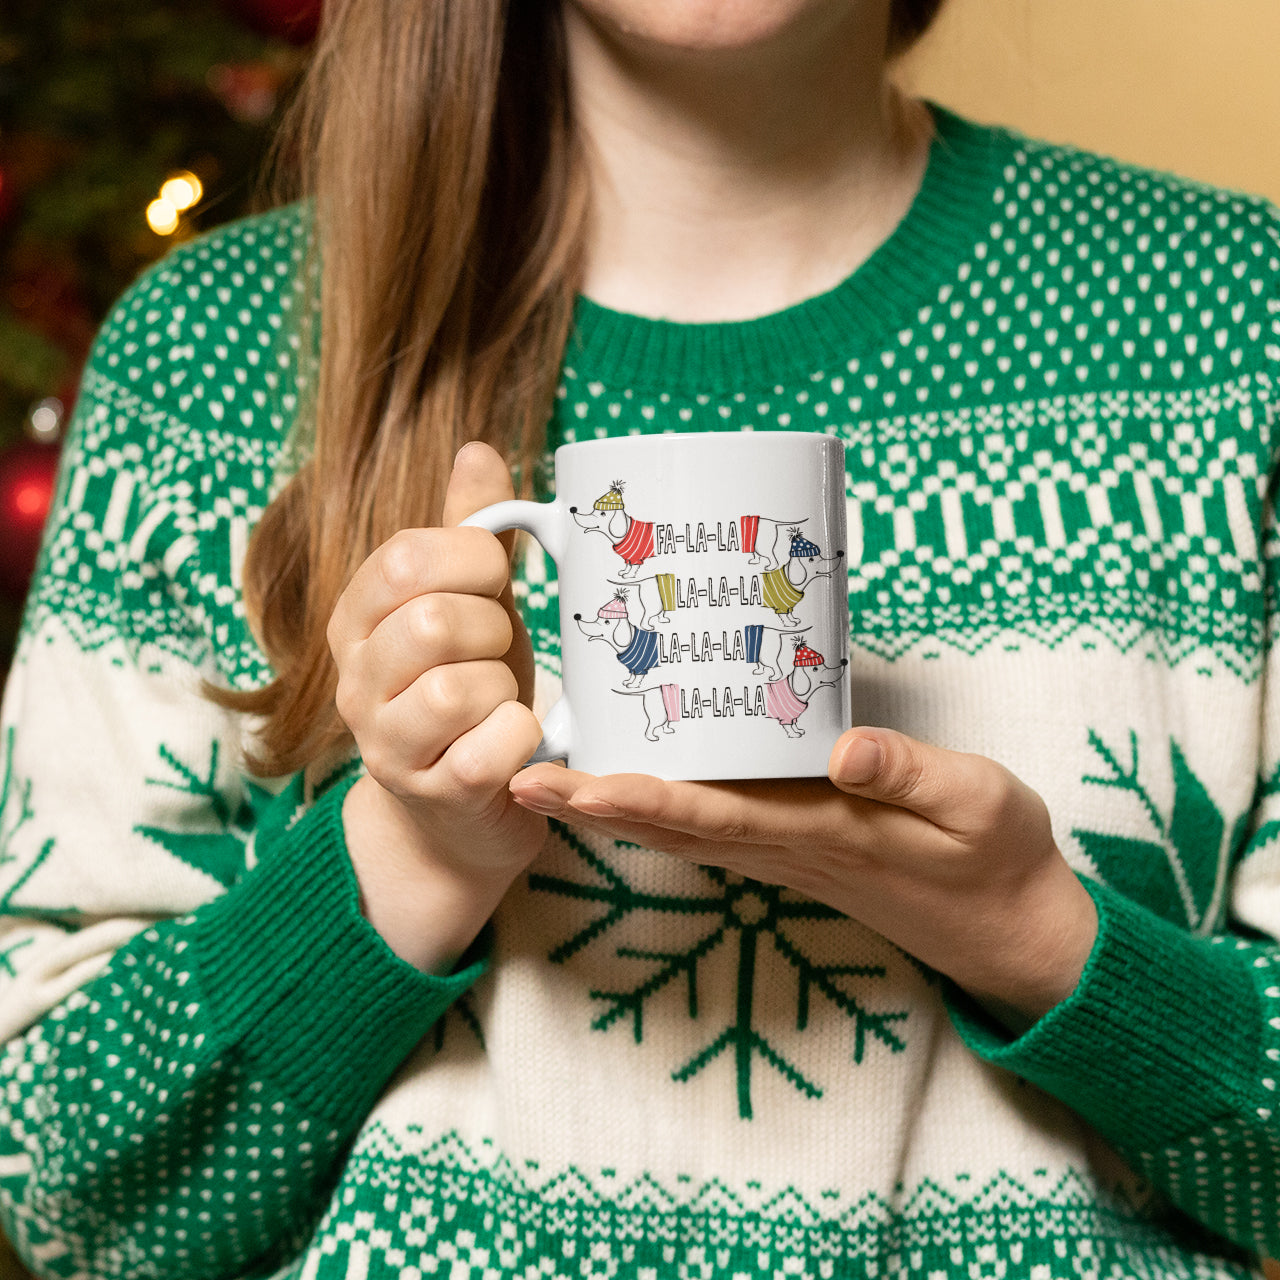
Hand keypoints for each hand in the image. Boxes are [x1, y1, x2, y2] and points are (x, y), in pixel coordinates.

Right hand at [328, 442, 545, 971]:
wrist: (461, 809)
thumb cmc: (470, 691)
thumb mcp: (471, 603)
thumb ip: (470, 531)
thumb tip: (477, 449)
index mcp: (358, 618)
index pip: (403, 559)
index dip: (472, 560)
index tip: (495, 582)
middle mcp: (355, 680)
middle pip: (432, 621)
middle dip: (492, 630)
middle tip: (499, 652)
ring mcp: (385, 744)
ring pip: (459, 687)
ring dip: (505, 688)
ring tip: (501, 701)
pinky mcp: (432, 794)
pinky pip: (491, 747)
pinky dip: (521, 737)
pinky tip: (515, 741)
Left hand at [508, 728, 1097, 1027]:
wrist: (1004, 926)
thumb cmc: (993, 857)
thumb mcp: (978, 803)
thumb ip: (910, 773)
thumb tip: (841, 746)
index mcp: (825, 830)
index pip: (715, 816)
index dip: (640, 800)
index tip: (574, 784)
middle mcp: (787, 846)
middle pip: (673, 826)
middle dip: (594, 805)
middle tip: (516, 775)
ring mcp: (784, 852)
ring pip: (682, 831)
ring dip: (611, 808)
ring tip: (548, 775)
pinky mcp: (794, 845)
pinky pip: (708, 828)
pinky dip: (655, 808)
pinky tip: (628, 782)